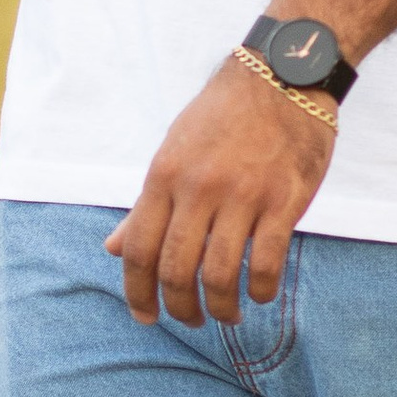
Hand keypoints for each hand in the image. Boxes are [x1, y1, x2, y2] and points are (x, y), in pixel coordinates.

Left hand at [107, 59, 335, 325]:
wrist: (283, 75)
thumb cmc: (223, 116)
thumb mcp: (173, 151)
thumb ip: (147, 204)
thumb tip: (113, 248)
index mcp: (164, 176)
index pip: (138, 248)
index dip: (136, 292)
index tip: (145, 316)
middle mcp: (198, 188)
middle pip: (175, 269)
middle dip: (179, 308)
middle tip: (189, 321)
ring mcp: (242, 195)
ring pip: (219, 274)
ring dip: (221, 308)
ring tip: (227, 316)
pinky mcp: (283, 200)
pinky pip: (265, 262)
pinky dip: (260, 290)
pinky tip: (260, 295)